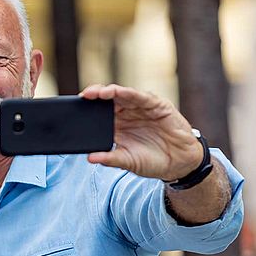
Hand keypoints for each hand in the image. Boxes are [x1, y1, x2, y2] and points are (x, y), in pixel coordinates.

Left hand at [79, 84, 203, 180]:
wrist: (180, 164)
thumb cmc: (152, 161)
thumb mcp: (128, 162)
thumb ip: (110, 159)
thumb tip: (90, 158)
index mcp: (117, 126)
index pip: (99, 113)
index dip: (88, 108)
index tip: (75, 108)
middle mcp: (127, 114)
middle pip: (108, 100)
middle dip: (95, 96)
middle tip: (84, 96)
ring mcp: (141, 108)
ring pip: (123, 95)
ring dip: (111, 92)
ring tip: (100, 93)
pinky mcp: (157, 105)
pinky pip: (142, 97)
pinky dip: (130, 94)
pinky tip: (120, 92)